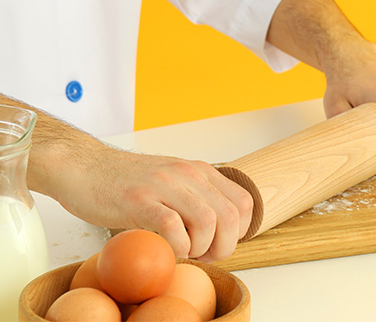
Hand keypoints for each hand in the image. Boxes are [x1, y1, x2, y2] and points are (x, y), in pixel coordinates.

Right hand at [63, 150, 252, 261]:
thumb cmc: (124, 181)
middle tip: (203, 256)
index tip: (219, 243)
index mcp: (199, 171)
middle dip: (224, 247)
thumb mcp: (171, 182)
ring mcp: (164, 185)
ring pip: (207, 221)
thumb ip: (194, 199)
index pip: (244, 202)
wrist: (82, 167)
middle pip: (231, 216)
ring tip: (185, 252)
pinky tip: (166, 248)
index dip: (240, 231)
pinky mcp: (139, 200)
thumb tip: (217, 232)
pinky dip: (176, 246)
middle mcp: (187, 174)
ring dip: (201, 248)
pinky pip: (172, 226)